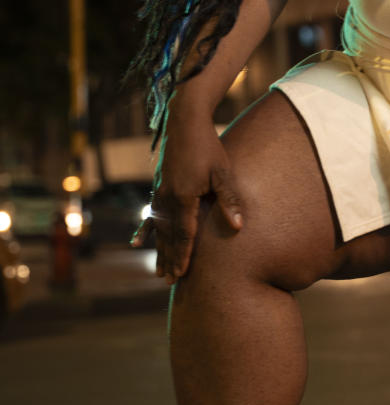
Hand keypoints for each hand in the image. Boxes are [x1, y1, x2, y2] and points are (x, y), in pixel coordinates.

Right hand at [130, 107, 242, 282]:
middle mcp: (167, 199)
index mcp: (183, 198)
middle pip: (168, 237)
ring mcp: (160, 194)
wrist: (184, 122)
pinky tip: (136, 242)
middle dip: (169, 259)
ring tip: (158, 270)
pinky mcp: (158, 187)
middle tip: (169, 281)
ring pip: (159, 229)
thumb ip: (229, 201)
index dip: (182, 256)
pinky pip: (150, 214)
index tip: (180, 275)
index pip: (184, 235)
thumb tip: (238, 227)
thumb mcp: (222, 173)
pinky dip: (145, 230)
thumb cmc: (208, 147)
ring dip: (159, 250)